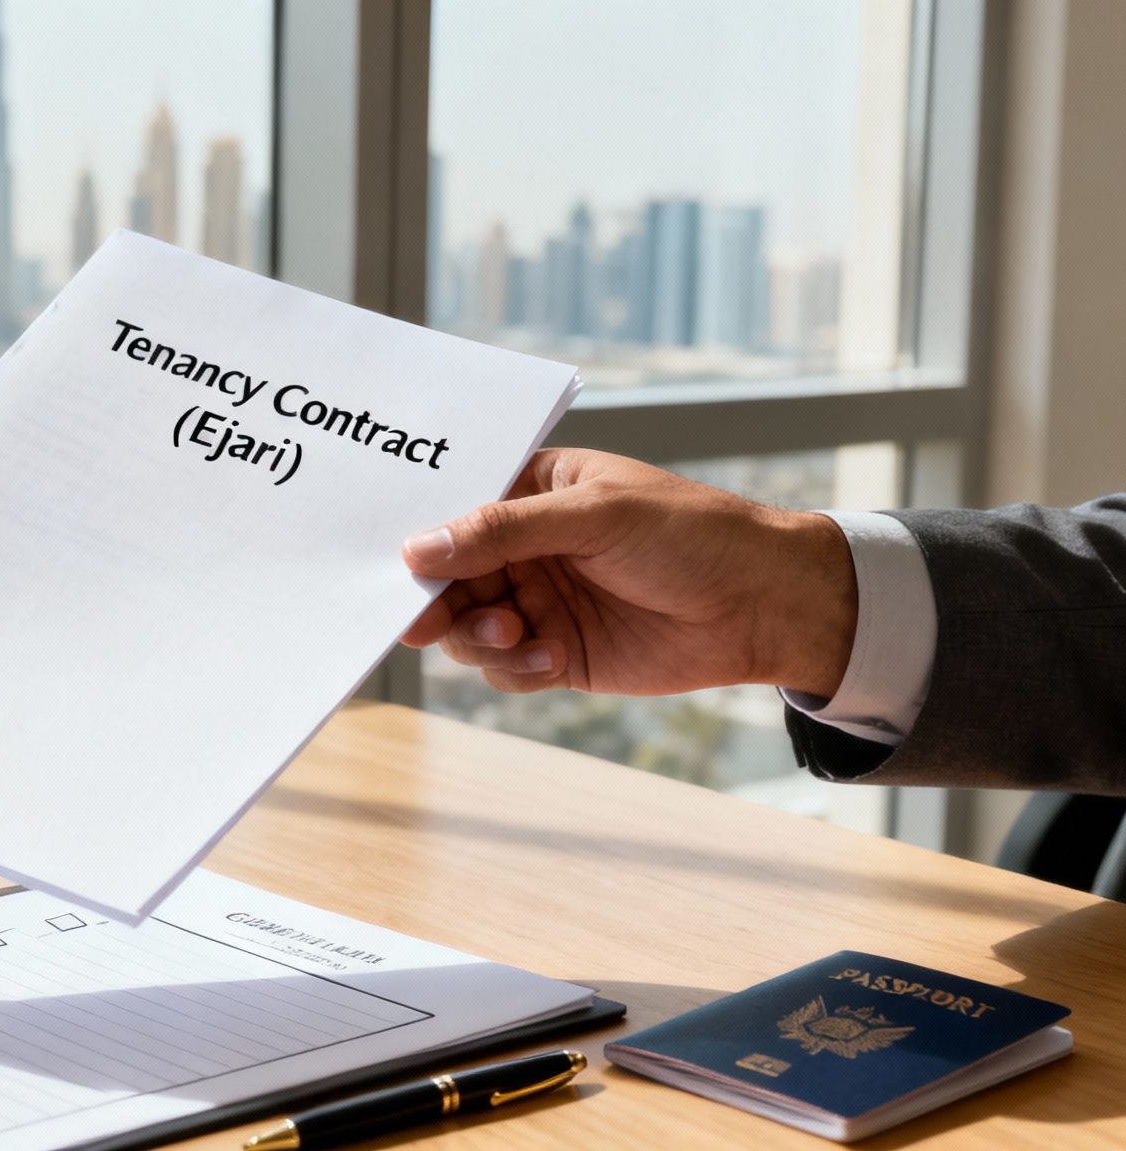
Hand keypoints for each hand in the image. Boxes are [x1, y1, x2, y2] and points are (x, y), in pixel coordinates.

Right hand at [400, 449, 858, 696]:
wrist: (765, 604)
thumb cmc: (691, 533)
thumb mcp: (592, 514)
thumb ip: (501, 530)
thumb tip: (417, 549)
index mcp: (533, 492)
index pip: (455, 512)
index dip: (420, 540)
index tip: (395, 570)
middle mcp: (528, 547)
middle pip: (449, 579)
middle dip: (440, 601)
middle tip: (429, 621)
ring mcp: (542, 601)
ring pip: (469, 629)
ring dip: (479, 638)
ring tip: (517, 635)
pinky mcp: (561, 654)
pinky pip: (506, 670)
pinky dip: (515, 669)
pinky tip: (551, 659)